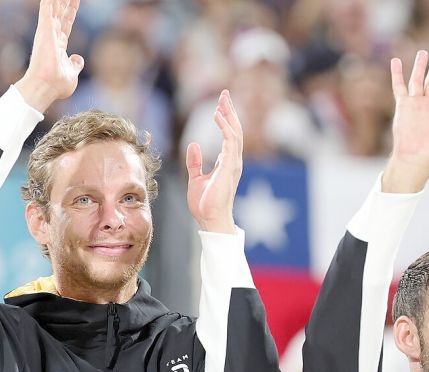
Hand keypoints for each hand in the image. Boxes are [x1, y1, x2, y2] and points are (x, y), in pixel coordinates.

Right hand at [14, 0, 84, 112]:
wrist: (46, 86)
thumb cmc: (57, 84)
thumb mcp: (72, 72)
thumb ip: (75, 64)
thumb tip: (78, 59)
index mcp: (59, 43)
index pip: (67, 22)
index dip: (71, 10)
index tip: (75, 1)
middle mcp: (52, 35)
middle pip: (61, 12)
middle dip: (66, 1)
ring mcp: (48, 31)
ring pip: (54, 7)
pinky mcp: (44, 29)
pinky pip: (47, 8)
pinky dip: (49, 1)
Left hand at [185, 90, 242, 233]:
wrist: (209, 220)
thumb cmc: (205, 204)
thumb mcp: (195, 178)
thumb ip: (194, 162)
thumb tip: (193, 144)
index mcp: (227, 163)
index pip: (229, 135)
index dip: (226, 118)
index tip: (220, 104)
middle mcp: (233, 161)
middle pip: (235, 130)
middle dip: (230, 111)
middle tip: (224, 94)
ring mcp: (233, 163)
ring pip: (235, 132)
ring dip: (229, 115)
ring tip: (222, 100)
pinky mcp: (229, 167)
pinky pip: (230, 141)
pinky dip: (225, 126)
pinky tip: (218, 115)